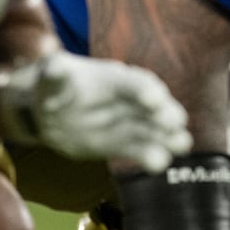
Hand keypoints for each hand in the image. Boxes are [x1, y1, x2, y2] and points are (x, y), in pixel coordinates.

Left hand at [1, 51, 192, 172]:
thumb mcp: (51, 73)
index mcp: (112, 77)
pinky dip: (150, 155)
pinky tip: (160, 163)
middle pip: (151, 105)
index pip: (131, 81)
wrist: (47, 112)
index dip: (142, 88)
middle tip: (175, 122)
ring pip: (151, 129)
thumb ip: (56, 73)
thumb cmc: (53, 85)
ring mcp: (126, 122)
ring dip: (167, 136)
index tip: (154, 98)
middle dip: (165, 111)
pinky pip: (139, 149)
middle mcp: (126, 99)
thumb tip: (54, 66)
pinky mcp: (121, 143)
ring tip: (181, 144)